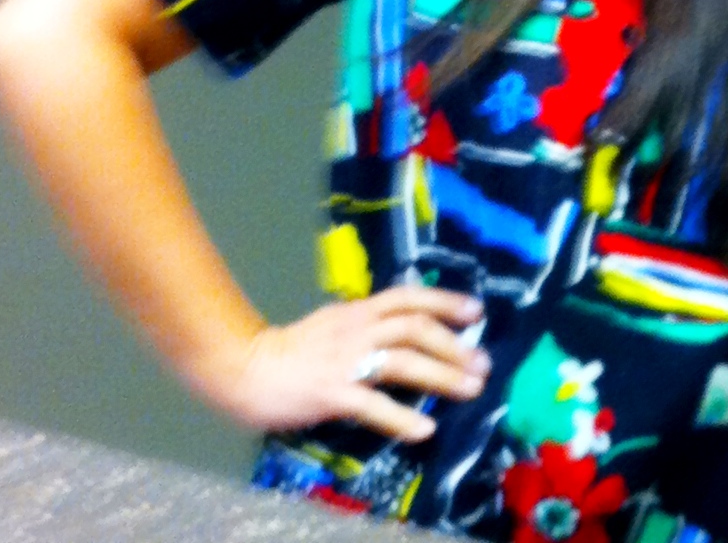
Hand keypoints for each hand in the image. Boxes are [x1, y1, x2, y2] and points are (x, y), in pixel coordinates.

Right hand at [200, 286, 489, 439]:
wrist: (245, 367)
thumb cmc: (292, 350)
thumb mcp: (335, 325)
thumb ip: (367, 325)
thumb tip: (406, 330)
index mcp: (358, 311)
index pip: (408, 297)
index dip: (445, 301)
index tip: (476, 311)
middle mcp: (357, 330)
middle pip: (415, 327)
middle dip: (453, 344)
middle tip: (483, 363)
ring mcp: (345, 361)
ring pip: (403, 361)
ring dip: (442, 375)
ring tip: (471, 389)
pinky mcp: (332, 393)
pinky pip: (373, 405)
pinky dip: (402, 417)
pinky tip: (425, 430)